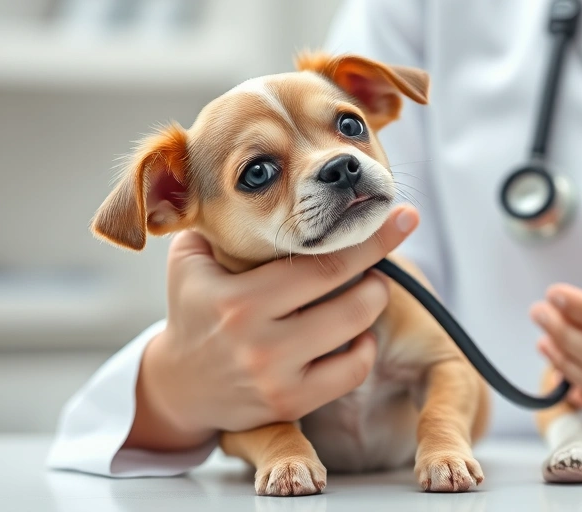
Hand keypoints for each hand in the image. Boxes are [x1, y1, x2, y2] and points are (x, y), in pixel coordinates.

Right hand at [124, 205, 419, 450]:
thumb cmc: (195, 309)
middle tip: (382, 253)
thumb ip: (218, 220)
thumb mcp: (190, 260)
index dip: (370, 238)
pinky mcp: (290, 404)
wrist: (179, 386)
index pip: (321, 262)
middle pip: (350, 297)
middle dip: (379, 268)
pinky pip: (351, 371)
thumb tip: (258, 178)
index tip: (403, 216)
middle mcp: (258, 341)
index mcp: (236, 300)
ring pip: (356, 331)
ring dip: (373, 302)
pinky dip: (364, 347)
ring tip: (367, 287)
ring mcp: (275, 376)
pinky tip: (356, 332)